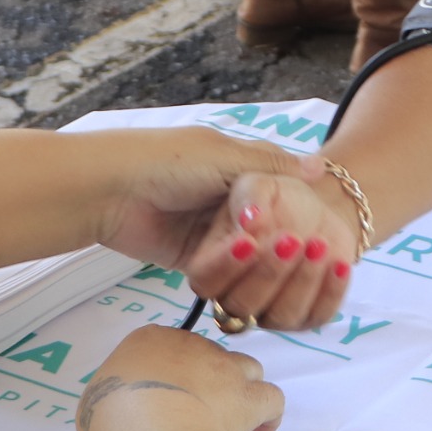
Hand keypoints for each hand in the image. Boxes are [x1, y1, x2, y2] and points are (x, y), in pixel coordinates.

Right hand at [77, 325, 285, 430]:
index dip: (172, 377)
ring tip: (227, 425)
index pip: (170, 349)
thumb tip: (122, 422)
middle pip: (211, 357)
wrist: (144, 427)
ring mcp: (225, 369)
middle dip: (207, 384)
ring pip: (248, 368)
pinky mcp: (248, 396)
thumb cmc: (110, 416)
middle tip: (191, 418)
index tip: (164, 404)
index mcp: (151, 340)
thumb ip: (116, 403)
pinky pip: (272, 400)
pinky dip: (267, 419)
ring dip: (241, 392)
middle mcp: (193, 346)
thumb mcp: (95, 403)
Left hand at [91, 129, 301, 265]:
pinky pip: (222, 271)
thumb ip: (271, 165)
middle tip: (302, 252)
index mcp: (239, 169)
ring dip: (260, 260)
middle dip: (284, 243)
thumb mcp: (224, 156)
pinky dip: (233, 271)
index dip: (303, 214)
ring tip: (272, 261)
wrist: (109, 190)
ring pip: (250, 256)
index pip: (284, 195)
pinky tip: (246, 274)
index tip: (322, 234)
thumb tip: (320, 168)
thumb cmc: (167, 162)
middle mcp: (229, 202)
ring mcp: (210, 232)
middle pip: (272, 230)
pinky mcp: (192, 258)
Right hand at [179, 155, 363, 332]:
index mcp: (212, 264)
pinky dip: (331, 292)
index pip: (205, 278)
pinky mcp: (306, 317)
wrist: (316, 213)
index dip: (224, 265)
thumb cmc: (276, 199)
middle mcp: (235, 297)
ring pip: (280, 315)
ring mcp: (270, 313)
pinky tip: (340, 264)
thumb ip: (250, 197)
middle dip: (268, 273)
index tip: (249, 240)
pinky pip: (318, 315)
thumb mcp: (260, 184)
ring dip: (302, 282)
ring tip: (319, 245)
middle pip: (241, 304)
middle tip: (291, 238)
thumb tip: (251, 219)